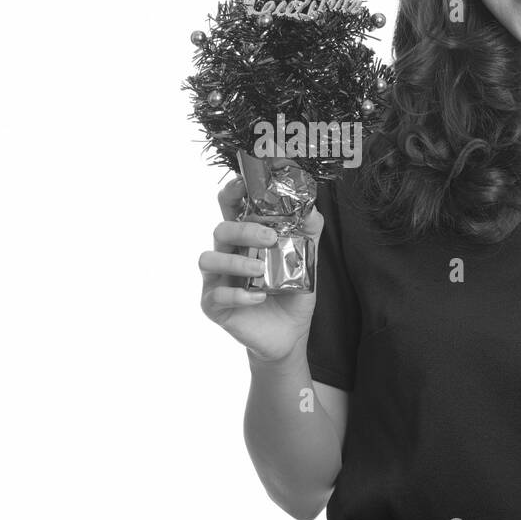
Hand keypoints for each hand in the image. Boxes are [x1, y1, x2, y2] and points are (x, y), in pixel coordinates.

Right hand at [198, 175, 323, 364]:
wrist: (289, 335)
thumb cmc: (291, 294)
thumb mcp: (307, 263)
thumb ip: (309, 235)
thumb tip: (312, 209)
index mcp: (244, 239)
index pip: (230, 208)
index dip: (232, 192)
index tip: (243, 184)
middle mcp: (226, 255)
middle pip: (220, 229)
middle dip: (242, 230)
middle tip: (269, 237)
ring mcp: (216, 280)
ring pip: (208, 259)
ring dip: (235, 262)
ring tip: (259, 270)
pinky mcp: (214, 305)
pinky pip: (217, 295)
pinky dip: (238, 295)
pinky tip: (257, 298)